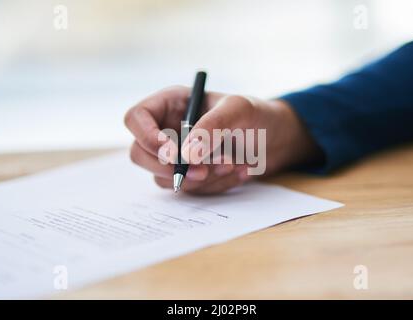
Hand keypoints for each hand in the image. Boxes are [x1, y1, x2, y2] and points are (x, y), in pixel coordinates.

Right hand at [124, 86, 319, 193]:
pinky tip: (239, 171)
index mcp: (171, 104)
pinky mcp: (190, 175)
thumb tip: (185, 156)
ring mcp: (177, 155)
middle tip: (203, 170)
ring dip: (201, 177)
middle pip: (140, 154)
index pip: (136, 118)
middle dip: (171, 167)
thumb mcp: (239, 110)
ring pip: (165, 177)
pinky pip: (189, 190)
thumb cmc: (257, 115)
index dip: (146, 136)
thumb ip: (212, 127)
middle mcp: (168, 130)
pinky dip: (214, 185)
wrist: (276, 139)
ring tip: (233, 163)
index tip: (172, 153)